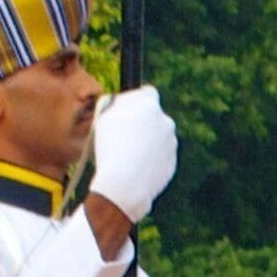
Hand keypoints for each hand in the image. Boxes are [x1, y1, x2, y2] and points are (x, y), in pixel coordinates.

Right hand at [87, 87, 179, 220]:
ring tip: (125, 155)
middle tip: (122, 134)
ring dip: (145, 143)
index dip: (135, 100)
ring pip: (157, 139)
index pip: (147, 93)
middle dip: (142, 123)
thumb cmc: (110, 147)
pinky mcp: (172, 164)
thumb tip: (123, 102)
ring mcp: (171, 144)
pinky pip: (159, 158)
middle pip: (153, 117)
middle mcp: (166, 122)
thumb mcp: (104, 117)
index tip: (126, 108)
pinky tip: (133, 169)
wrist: (125, 184)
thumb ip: (117, 105)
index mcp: (150, 105)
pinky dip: (149, 161)